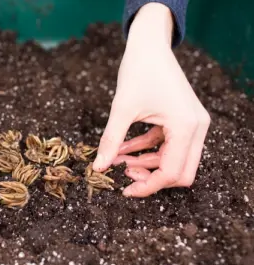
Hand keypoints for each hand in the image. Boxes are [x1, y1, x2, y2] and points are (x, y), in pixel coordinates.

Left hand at [93, 3, 210, 196]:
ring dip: (146, 163)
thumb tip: (98, 168)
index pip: (172, 172)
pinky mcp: (182, 119)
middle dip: (151, 177)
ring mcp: (192, 124)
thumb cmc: (139, 70)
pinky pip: (167, 145)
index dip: (148, 186)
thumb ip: (110, 141)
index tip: (124, 191)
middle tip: (124, 175)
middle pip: (180, 172)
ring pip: (173, 160)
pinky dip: (146, 149)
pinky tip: (123, 149)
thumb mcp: (121, 109)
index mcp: (186, 127)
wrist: (149, 44)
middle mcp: (196, 128)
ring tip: (118, 160)